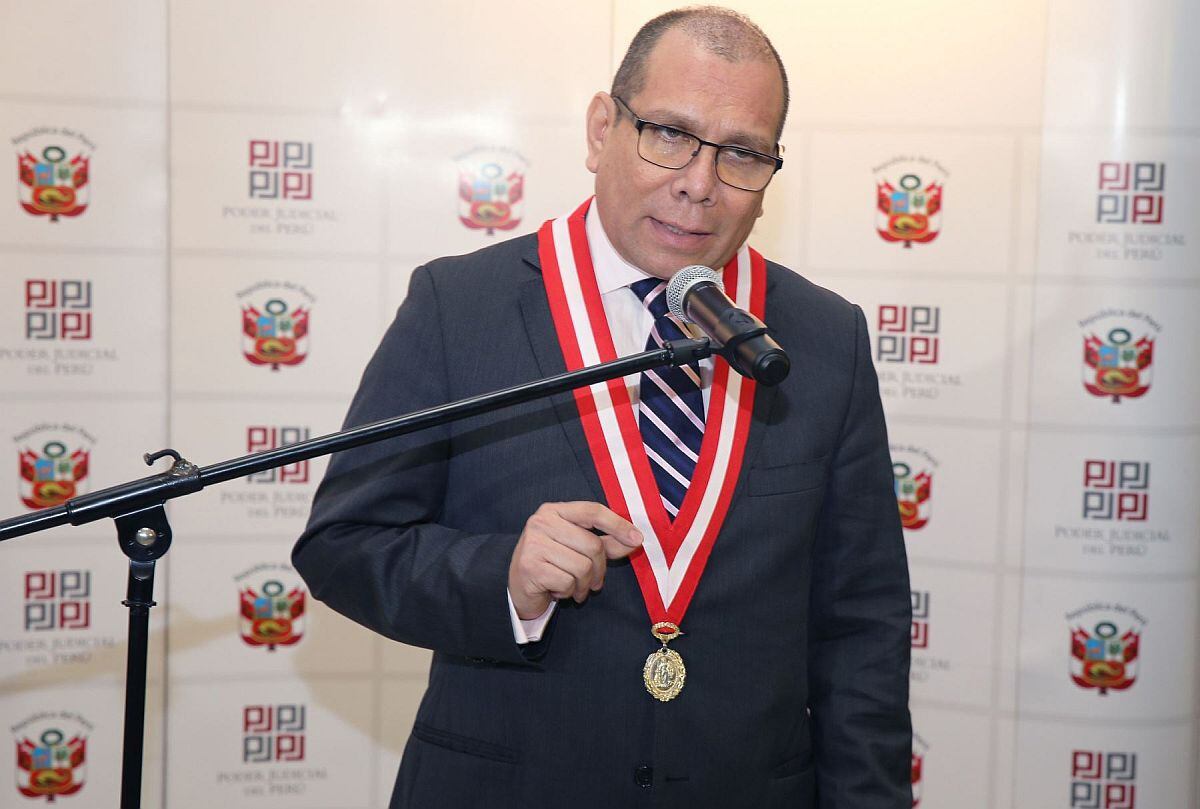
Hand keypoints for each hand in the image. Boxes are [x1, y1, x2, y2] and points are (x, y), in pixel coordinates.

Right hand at [508, 502, 643, 619]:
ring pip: (582, 567)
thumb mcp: (578, 549)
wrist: (516, 588)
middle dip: (599, 569)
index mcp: (555, 511)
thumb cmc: (551, 565)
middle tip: (593, 582)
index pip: (592, 511)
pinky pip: (567, 582)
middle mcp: (541, 522)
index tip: (637, 539)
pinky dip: (568, 592)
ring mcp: (533, 543)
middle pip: (592, 545)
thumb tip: (635, 540)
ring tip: (574, 588)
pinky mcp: (530, 567)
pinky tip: (557, 591)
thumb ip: (605, 543)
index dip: (618, 524)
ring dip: (584, 585)